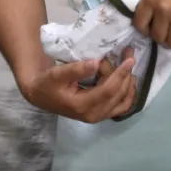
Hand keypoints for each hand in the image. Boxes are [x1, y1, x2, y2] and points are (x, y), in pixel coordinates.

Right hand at [19, 49, 135, 122]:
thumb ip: (77, 69)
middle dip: (125, 73)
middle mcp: (93, 115)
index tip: (130, 59)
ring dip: (129, 82)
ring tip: (128, 63)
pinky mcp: (100, 114)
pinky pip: (120, 106)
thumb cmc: (47, 84)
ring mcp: (98, 117)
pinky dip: (127, 93)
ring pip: (123, 101)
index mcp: (83, 106)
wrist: (40, 96)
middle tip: (127, 53)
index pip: (108, 90)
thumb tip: (97, 63)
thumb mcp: (57, 74)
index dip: (120, 74)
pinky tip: (128, 79)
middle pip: (118, 93)